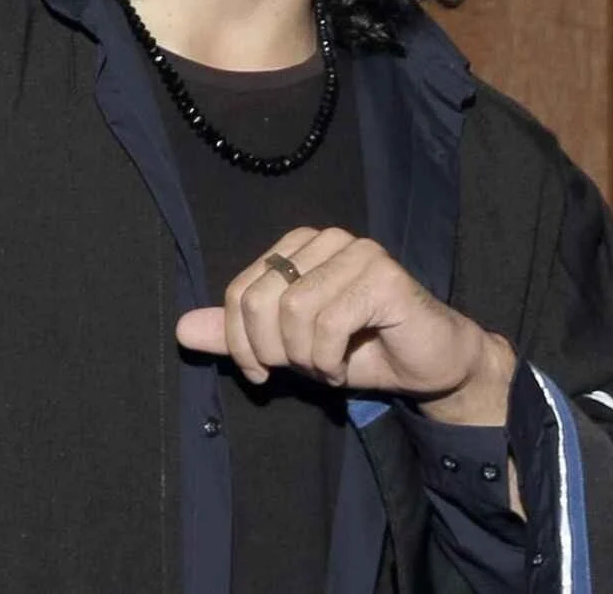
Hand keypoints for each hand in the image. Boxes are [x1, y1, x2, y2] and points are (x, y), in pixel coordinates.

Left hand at [175, 226, 515, 425]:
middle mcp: (326, 238)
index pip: (240, 289)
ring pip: (293, 311)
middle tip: (301, 369)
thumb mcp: (288, 348)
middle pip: (261, 298)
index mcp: (299, 245)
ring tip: (328, 364)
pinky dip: (328, 359)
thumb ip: (238, 336)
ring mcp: (357, 251)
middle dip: (272, 350)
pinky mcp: (382, 275)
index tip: (260, 373)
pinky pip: (328, 323)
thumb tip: (182, 329)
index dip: (238, 341)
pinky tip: (345, 365)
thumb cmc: (361, 351)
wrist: (430, 365)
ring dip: (305, 357)